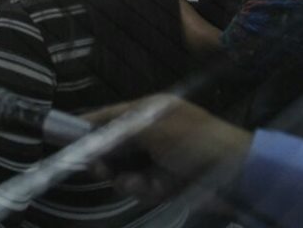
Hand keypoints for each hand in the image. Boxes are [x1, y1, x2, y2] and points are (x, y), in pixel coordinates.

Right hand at [87, 95, 252, 200]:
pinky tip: (152, 190)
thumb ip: (121, 132)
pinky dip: (143, 191)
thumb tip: (94, 137)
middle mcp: (152, 134)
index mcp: (151, 112)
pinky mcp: (166, 184)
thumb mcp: (155, 129)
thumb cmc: (195, 142)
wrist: (237, 174)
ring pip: (124, 171)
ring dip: (126, 179)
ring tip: (137, 183)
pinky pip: (141, 188)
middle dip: (105, 159)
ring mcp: (159, 160)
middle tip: (99, 170)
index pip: (112, 115)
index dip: (90, 125)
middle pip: (114, 146)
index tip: (66, 136)